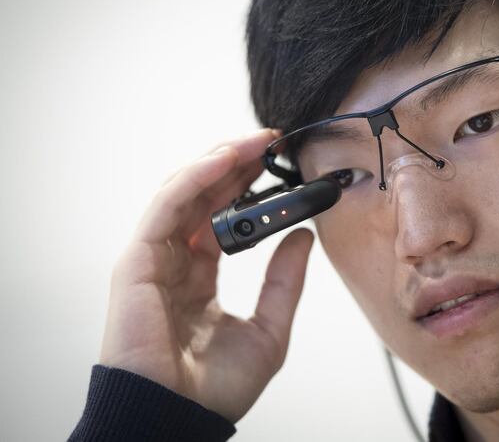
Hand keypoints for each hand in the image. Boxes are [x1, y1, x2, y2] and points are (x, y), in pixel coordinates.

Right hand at [100, 129, 312, 421]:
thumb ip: (285, 282)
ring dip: (219, 162)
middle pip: (203, 199)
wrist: (180, 419)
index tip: (280, 165)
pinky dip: (194, 178)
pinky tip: (224, 160)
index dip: (248, 189)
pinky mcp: (138, 261)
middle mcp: (174, 264)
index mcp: (199, 279)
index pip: (222, 220)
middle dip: (237, 166)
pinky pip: (166, 207)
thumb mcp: (269, 330)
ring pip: (184, 194)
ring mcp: (154, 260)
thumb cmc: (214, 389)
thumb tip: (303, 237)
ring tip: (256, 142)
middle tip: (272, 141)